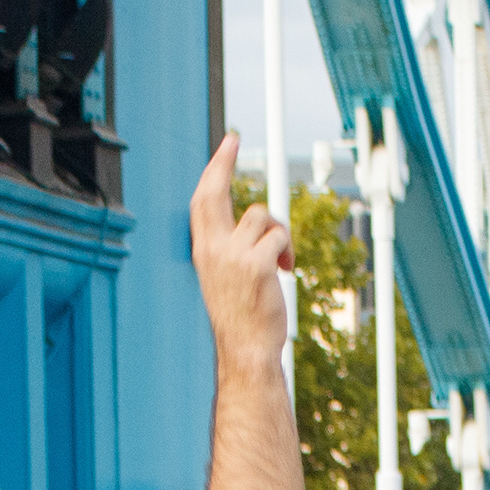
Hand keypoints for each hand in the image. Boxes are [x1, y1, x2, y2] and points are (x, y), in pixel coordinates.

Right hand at [190, 134, 292, 378]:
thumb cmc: (241, 318)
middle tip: (233, 139)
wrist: (246, 351)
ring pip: (262, 216)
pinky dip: (288, 250)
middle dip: (222, 161)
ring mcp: (232, 256)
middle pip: (215, 193)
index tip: (224, 147)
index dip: (213, 171)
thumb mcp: (226, 277)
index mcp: (203, 252)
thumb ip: (232, 247)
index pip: (202, 202)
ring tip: (282, 260)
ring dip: (278, 233)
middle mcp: (212, 250)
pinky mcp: (256, 265)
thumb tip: (255, 222)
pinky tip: (286, 271)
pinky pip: (279, 236)